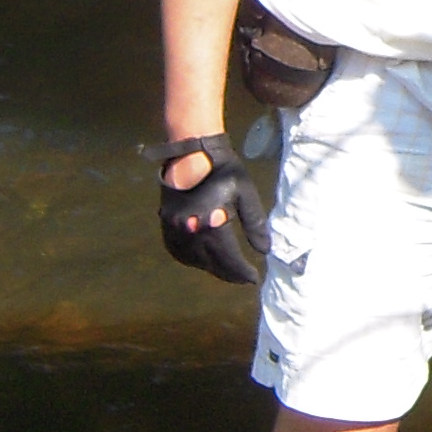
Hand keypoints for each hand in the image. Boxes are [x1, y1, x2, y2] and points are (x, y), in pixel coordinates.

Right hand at [149, 134, 267, 283]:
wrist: (191, 152)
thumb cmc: (223, 169)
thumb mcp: (245, 192)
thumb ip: (255, 223)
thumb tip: (265, 250)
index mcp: (211, 221)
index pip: (228, 257)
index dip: (242, 271)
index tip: (254, 279)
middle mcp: (190, 229)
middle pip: (211, 262)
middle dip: (229, 273)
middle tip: (243, 278)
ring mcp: (174, 228)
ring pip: (194, 260)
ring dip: (211, 268)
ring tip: (227, 270)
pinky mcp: (166, 224)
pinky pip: (179, 252)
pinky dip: (193, 260)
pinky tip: (205, 260)